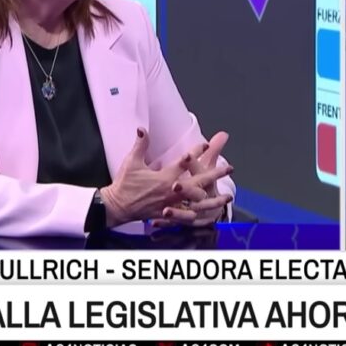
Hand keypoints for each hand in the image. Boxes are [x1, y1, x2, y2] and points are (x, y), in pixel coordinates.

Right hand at [99, 129, 220, 226]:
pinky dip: (199, 215)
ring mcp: (171, 204)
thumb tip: (141, 128)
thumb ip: (140, 145)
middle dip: (215, 174)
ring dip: (213, 199)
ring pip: (197, 203)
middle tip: (229, 168)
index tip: (207, 145)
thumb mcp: (131, 162)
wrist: (116, 206)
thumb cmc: (124, 184)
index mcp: (164, 177)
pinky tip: (210, 214)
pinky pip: (187, 216)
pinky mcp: (168, 214)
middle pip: (198, 182)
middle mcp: (171, 191)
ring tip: (227, 196)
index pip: (184, 162)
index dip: (196, 152)